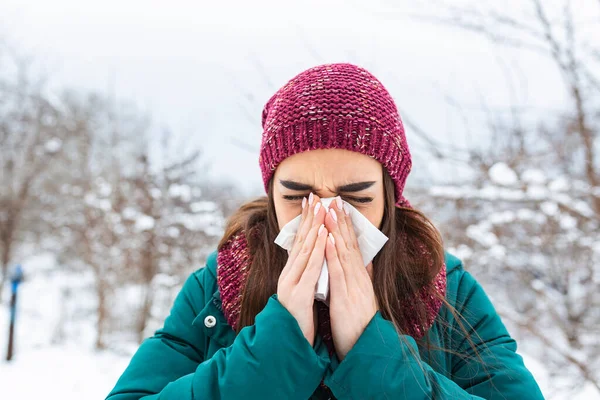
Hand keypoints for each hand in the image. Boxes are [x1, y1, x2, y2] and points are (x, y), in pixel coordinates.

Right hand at [277, 193, 327, 345]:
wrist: (288, 345)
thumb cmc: (298, 320)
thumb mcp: (303, 293)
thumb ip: (306, 276)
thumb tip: (313, 260)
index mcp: (293, 273)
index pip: (300, 243)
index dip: (307, 222)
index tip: (312, 203)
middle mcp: (289, 274)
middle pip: (300, 241)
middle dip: (308, 217)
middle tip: (315, 195)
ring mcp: (291, 283)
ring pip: (304, 250)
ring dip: (313, 226)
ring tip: (320, 207)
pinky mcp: (298, 293)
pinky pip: (309, 268)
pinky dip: (317, 250)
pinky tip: (322, 235)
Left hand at [324, 197, 377, 359]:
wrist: (367, 348)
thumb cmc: (361, 324)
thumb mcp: (363, 296)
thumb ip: (364, 277)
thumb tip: (365, 260)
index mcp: (360, 277)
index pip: (352, 245)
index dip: (345, 225)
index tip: (339, 206)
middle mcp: (359, 277)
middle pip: (349, 243)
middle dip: (340, 220)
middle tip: (333, 198)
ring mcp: (354, 286)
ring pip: (344, 253)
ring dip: (336, 230)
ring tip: (329, 210)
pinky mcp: (346, 297)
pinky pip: (339, 273)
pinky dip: (333, 254)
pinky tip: (327, 240)